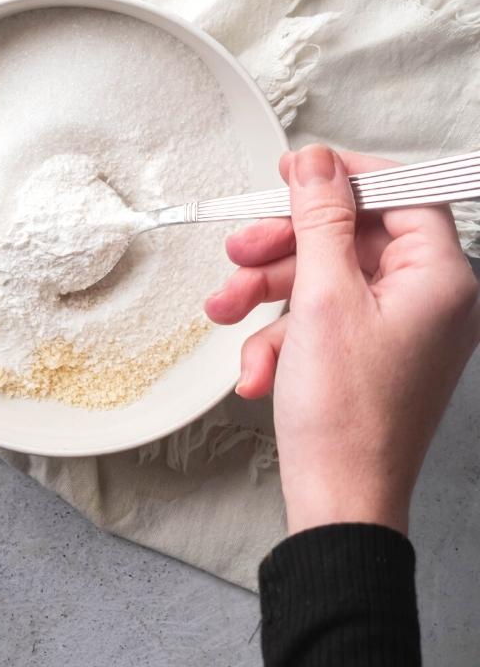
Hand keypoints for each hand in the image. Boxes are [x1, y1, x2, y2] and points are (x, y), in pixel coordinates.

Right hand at [205, 144, 479, 535]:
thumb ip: (320, 221)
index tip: (294, 177)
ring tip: (226, 313)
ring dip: (268, 294)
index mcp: (441, 279)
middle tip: (240, 251)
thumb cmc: (347, 419)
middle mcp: (430, 301)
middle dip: (285, 246)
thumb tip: (317, 163)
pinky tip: (257, 371)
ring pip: (326, 281)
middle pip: (352, 238)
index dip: (344, 179)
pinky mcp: (370, 359)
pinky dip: (281, 338)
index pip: (403, 193)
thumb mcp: (322, 300)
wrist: (339, 503)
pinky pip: (321, 324)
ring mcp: (400, 332)